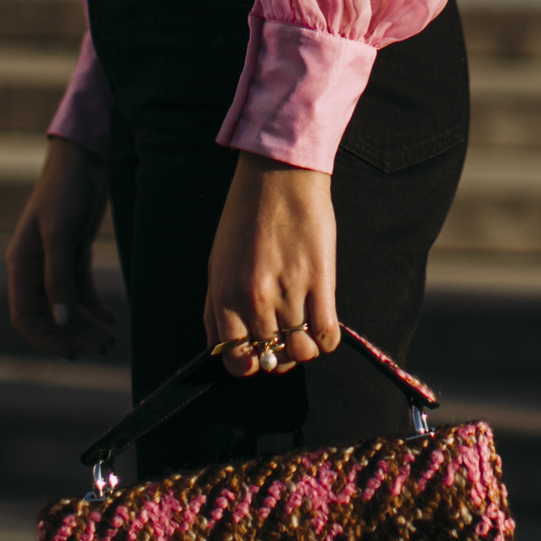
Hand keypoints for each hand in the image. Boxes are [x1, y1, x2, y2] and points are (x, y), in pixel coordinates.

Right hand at [6, 136, 116, 358]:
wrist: (83, 160)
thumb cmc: (64, 192)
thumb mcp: (59, 234)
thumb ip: (58, 278)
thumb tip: (61, 322)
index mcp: (21, 265)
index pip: (24, 316)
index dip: (44, 339)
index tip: (70, 354)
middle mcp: (35, 269)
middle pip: (49, 316)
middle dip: (72, 336)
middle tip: (102, 349)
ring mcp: (55, 263)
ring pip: (66, 307)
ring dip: (85, 326)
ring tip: (109, 341)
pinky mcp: (74, 254)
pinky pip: (81, 291)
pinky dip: (94, 307)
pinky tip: (110, 319)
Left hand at [205, 153, 338, 376]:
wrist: (279, 175)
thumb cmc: (245, 216)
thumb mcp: (217, 262)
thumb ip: (214, 309)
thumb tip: (217, 349)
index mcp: (225, 296)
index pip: (235, 360)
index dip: (248, 365)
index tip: (257, 356)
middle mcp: (254, 300)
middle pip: (272, 357)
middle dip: (279, 354)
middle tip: (286, 338)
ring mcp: (289, 292)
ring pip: (301, 351)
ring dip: (304, 348)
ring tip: (305, 330)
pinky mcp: (320, 281)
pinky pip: (326, 334)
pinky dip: (326, 340)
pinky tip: (323, 326)